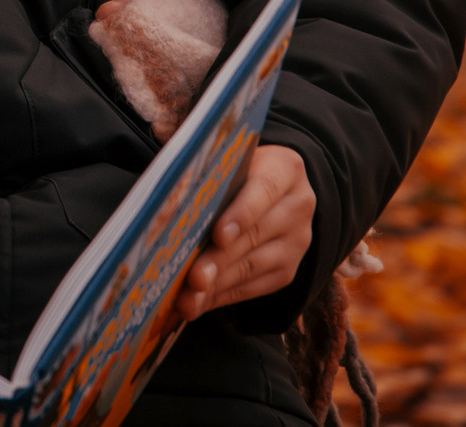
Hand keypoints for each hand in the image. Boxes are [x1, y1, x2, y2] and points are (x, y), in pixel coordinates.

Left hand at [177, 144, 314, 319]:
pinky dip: (221, 296)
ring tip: (188, 300)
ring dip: (217, 286)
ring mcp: (296, 242)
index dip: (241, 214)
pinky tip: (197, 303)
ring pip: (252, 267)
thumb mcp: (230, 162)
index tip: (218, 235)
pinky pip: (253, 287)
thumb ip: (208, 176)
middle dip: (219, 260)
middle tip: (192, 278)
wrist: (275, 192)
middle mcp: (297, 207)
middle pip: (254, 236)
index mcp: (284, 169)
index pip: (265, 189)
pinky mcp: (287, 271)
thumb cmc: (236, 172)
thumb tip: (167, 198)